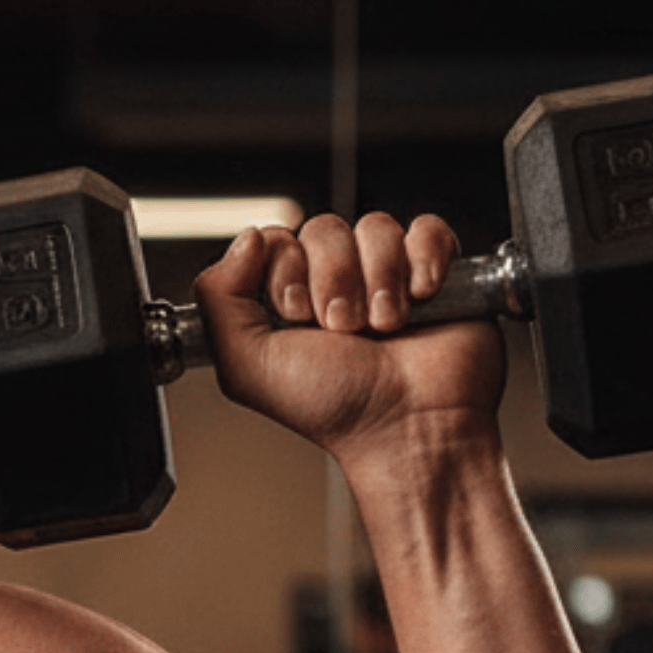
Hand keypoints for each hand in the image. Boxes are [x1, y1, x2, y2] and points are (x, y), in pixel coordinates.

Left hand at [194, 212, 506, 459]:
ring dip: (378, 280)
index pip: (276, 241)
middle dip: (332, 281)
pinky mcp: (434, 269)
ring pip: (375, 228)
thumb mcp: (246, 365)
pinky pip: (426, 230)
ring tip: (381, 327)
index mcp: (287, 300)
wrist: (407, 424)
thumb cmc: (334, 407)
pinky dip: (423, 261)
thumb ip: (219, 299)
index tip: (295, 314)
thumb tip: (247, 238)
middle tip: (342, 328)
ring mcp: (385, 274)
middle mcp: (334, 283)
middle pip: (324, 230)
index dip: (285, 270)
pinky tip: (420, 300)